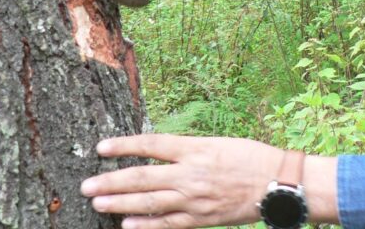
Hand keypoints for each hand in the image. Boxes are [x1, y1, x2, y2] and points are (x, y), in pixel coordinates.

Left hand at [80, 134, 281, 228]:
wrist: (277, 184)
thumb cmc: (252, 157)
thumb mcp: (219, 143)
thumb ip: (189, 150)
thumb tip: (160, 153)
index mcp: (196, 148)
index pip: (151, 145)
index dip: (124, 146)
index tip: (101, 147)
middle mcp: (191, 173)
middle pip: (142, 177)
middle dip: (111, 181)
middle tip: (86, 185)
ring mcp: (194, 199)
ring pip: (149, 202)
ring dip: (119, 203)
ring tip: (97, 203)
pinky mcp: (201, 219)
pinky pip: (167, 224)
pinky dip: (145, 224)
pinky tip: (126, 224)